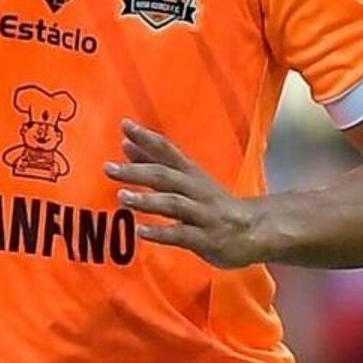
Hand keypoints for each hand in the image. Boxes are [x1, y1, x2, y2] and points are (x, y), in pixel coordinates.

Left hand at [109, 121, 273, 267]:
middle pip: (165, 176)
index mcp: (190, 173)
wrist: (254, 229)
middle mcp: (195, 190)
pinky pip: (182, 235)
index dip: (147, 137)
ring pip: (173, 204)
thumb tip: (126, 145)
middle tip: (108, 168)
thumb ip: (156, 164)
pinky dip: (161, 233)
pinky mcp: (206, 238)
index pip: (168, 150)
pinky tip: (141, 231)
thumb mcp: (187, 180)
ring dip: (147, 200)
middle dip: (137, 171)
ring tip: (122, 197)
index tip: (124, 124)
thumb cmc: (212, 204)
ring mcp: (201, 214)